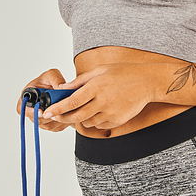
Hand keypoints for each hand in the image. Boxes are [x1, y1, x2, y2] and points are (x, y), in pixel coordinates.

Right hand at [16, 68, 70, 131]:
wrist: (58, 87)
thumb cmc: (50, 80)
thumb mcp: (52, 74)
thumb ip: (55, 79)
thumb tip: (60, 88)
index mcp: (26, 97)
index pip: (23, 109)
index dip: (32, 111)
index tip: (41, 111)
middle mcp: (31, 110)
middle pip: (37, 120)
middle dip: (49, 115)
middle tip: (59, 111)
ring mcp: (39, 118)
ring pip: (47, 125)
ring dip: (57, 119)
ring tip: (66, 109)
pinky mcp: (49, 124)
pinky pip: (55, 128)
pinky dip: (62, 122)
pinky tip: (68, 114)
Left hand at [41, 63, 155, 129]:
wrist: (148, 83)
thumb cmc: (124, 73)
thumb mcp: (101, 70)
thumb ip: (80, 80)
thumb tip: (64, 87)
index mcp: (97, 87)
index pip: (72, 101)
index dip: (58, 108)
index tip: (48, 111)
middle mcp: (103, 101)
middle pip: (76, 116)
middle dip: (63, 117)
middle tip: (55, 116)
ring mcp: (110, 113)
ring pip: (87, 122)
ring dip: (79, 118)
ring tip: (80, 109)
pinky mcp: (117, 121)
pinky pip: (99, 125)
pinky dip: (93, 120)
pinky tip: (97, 111)